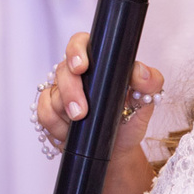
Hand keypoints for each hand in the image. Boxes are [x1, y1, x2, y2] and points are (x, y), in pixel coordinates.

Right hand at [36, 32, 164, 157]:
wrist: (117, 149)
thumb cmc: (129, 120)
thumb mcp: (146, 101)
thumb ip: (150, 82)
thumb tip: (140, 72)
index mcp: (97, 63)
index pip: (80, 43)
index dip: (76, 51)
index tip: (81, 66)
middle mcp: (75, 74)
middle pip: (62, 70)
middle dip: (70, 92)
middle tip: (80, 112)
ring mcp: (60, 92)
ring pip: (51, 94)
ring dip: (63, 112)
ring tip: (79, 124)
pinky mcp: (50, 111)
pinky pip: (43, 113)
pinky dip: (56, 125)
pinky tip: (68, 132)